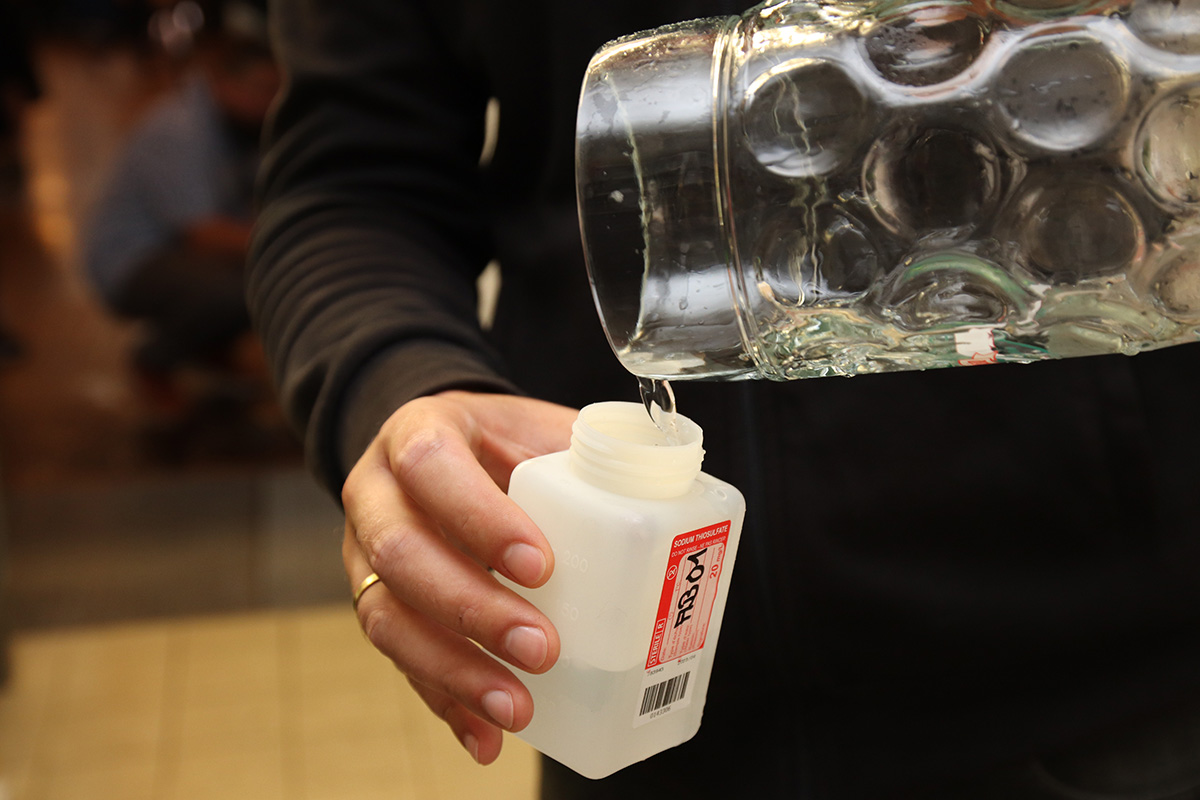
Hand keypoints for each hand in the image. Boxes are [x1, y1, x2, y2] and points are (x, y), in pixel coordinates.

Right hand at [342, 390, 576, 763]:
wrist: (447, 447)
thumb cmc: (503, 441)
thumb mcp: (537, 426)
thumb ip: (585, 453)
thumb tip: (662, 485)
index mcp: (417, 434)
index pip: (431, 467)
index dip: (479, 518)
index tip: (540, 565)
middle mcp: (377, 494)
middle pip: (401, 553)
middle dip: (472, 609)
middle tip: (542, 647)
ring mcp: (364, 554)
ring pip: (387, 617)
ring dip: (455, 671)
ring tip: (517, 708)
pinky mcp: (377, 605)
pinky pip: (399, 662)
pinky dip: (446, 704)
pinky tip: (486, 738)